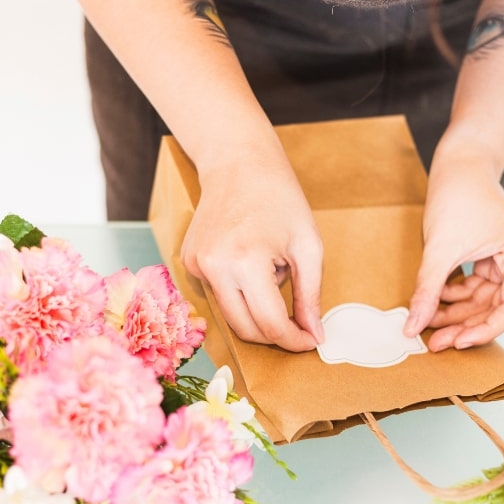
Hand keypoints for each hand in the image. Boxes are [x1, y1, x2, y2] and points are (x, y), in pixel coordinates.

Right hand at [181, 146, 323, 351]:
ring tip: (272, 273)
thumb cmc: (279, 198)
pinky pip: (219, 294)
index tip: (310, 341)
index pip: (269, 324)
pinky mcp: (190, 262)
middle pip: (244, 329)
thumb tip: (314, 335)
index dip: (293, 340)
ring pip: (230, 316)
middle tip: (298, 324)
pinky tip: (250, 261)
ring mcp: (196, 265)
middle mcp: (213, 268)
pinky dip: (240, 291)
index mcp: (245, 262)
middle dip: (274, 334)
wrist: (238, 162)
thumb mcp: (308, 245)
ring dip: (256, 310)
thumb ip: (310, 295)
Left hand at [404, 157, 503, 350]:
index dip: (482, 330)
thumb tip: (412, 327)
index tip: (454, 343)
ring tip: (426, 326)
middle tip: (433, 343)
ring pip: (484, 302)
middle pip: (496, 308)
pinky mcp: (495, 259)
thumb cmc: (457, 195)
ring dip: (456, 314)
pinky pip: (477, 288)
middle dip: (463, 325)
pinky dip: (454, 296)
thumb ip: (427, 290)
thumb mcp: (439, 248)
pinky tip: (432, 300)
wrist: (460, 164)